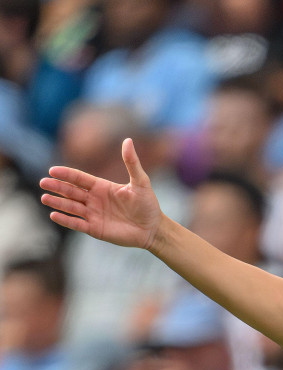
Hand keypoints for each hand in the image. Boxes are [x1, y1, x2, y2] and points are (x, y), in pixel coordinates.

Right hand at [39, 138, 161, 249]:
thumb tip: (128, 140)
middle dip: (58, 187)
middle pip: (72, 191)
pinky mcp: (95, 229)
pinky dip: (66, 220)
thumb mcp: (141, 182)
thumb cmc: (147, 204)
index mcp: (102, 187)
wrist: (152, 228)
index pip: (80, 179)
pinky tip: (54, 215)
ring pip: (71, 207)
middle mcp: (94, 200)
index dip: (67, 174)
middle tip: (43, 182)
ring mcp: (93, 214)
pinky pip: (77, 224)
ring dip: (58, 203)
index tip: (53, 170)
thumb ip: (132, 162)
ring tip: (45, 198)